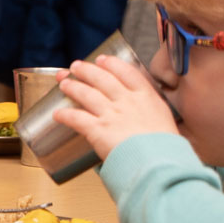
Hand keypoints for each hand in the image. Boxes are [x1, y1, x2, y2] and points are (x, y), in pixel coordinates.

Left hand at [52, 56, 178, 158]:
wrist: (159, 162)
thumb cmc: (166, 148)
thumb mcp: (165, 122)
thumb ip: (152, 115)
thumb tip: (145, 120)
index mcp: (146, 97)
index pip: (126, 72)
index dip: (111, 64)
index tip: (102, 60)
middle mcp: (127, 101)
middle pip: (102, 78)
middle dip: (86, 70)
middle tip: (76, 67)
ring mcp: (111, 114)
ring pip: (86, 94)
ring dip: (73, 87)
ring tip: (63, 83)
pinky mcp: (98, 129)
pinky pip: (76, 118)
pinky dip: (65, 115)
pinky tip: (57, 114)